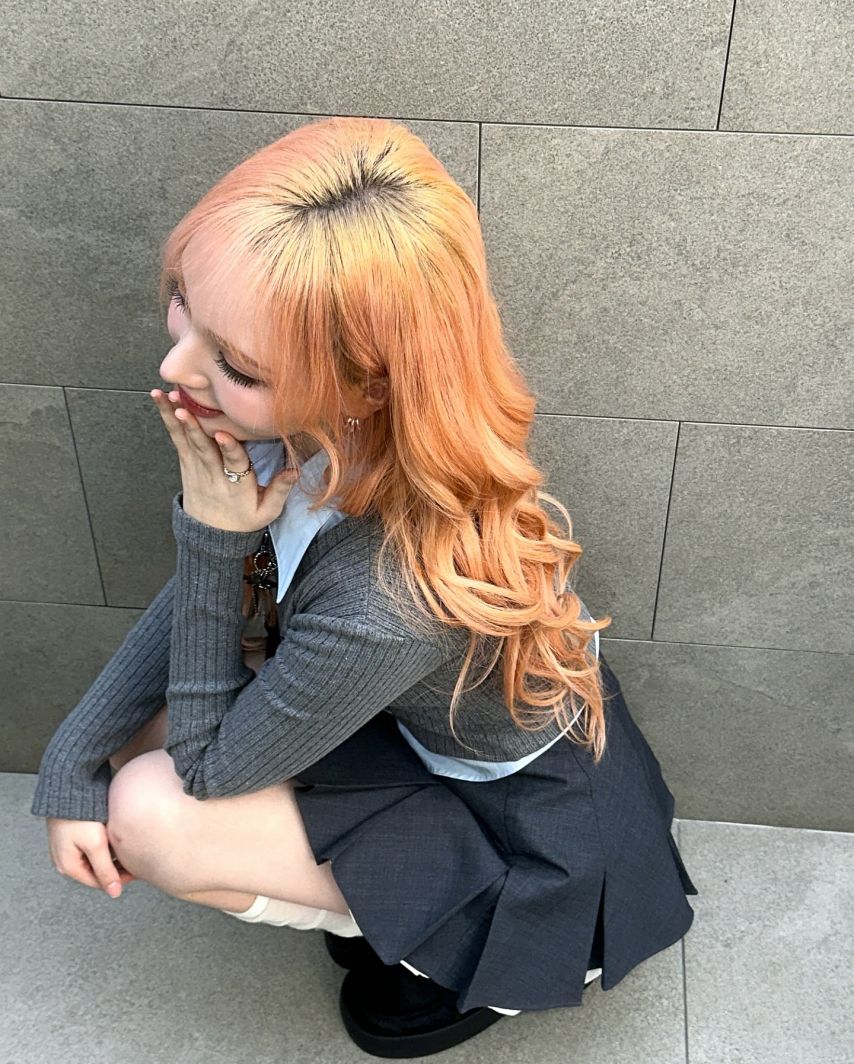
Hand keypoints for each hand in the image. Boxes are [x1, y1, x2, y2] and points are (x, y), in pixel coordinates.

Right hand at [46, 818, 136, 897]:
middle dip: (115, 868)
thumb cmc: (80, 816)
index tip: (136, 872)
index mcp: (68, 866)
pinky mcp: (72, 835)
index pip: (98, 882)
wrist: (69, 789)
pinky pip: (90, 847)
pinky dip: (104, 847)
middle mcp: (65, 860)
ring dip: (111, 857)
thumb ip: (105, 870)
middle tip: (134, 862)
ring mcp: (67, 847)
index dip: (119, 880)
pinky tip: (116, 839)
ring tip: (127, 850)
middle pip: (95, 871)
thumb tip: (114, 893)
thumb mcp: (96, 845)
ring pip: (94, 859)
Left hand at [151, 389, 299, 532]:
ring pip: (186, 439)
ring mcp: (196, 467)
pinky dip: (168, 417)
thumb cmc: (242, 520)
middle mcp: (214, 475)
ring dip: (175, 416)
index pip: (234, 464)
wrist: (212, 536)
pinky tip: (160, 399)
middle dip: (195, 428)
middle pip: (204, 449)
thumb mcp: (267, 512)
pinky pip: (176, 437)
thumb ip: (280, 490)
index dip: (230, 449)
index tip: (224, 434)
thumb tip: (294, 471)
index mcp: (237, 485)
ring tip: (165, 395)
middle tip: (185, 408)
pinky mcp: (186, 461)